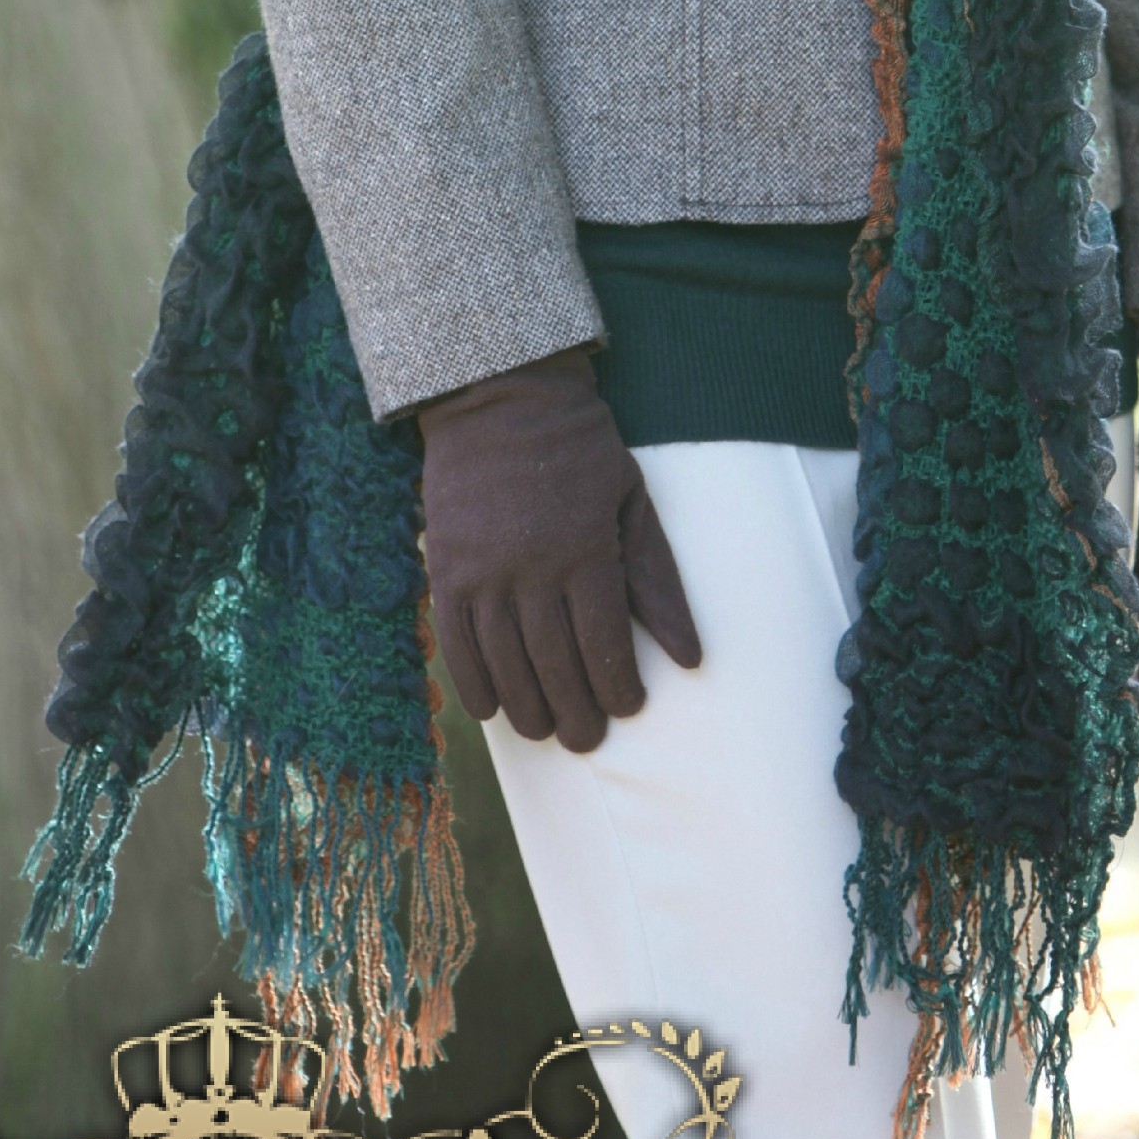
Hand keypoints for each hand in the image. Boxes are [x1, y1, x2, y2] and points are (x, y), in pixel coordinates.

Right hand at [417, 346, 701, 750]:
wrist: (502, 399)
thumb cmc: (581, 451)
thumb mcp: (633, 503)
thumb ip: (659, 582)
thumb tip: (691, 657)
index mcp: (588, 552)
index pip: (605, 644)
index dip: (617, 686)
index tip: (627, 707)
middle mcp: (534, 570)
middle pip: (556, 664)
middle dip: (576, 711)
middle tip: (587, 739)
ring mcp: (485, 572)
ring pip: (507, 663)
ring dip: (528, 708)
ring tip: (545, 731)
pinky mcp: (446, 570)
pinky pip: (456, 644)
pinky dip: (473, 684)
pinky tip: (491, 710)